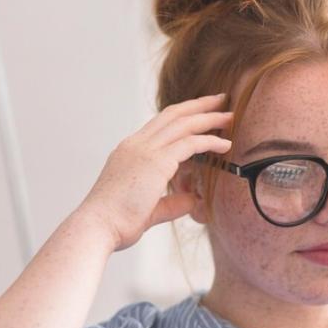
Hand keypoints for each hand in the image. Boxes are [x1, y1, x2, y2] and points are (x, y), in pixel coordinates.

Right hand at [74, 93, 233, 251]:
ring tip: (230, 116)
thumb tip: (193, 199)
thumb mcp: (149, 209)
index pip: (160, 125)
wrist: (98, 226)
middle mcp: (136, 145)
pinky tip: (225, 145)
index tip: (201, 114)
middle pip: (173, 114)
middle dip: (199, 105)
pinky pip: (191, 143)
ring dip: (209, 118)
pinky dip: (210, 141)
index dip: (183, 116)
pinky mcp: (156, 162)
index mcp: (129, 151)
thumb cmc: (116, 222)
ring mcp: (145, 150)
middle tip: (221, 100)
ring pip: (184, 123)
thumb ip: (172, 202)